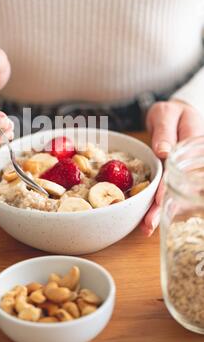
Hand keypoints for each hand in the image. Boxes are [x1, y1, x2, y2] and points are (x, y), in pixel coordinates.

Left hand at [141, 100, 203, 235]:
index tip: (159, 200)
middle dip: (164, 207)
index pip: (181, 170)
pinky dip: (158, 204)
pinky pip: (168, 191)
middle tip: (149, 224)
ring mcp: (184, 173)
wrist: (177, 116)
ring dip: (161, 211)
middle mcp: (192, 164)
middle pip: (178, 189)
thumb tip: (163, 152)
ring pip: (173, 194)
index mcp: (194, 146)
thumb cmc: (172, 114)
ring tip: (147, 227)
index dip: (169, 187)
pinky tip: (148, 218)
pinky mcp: (175, 177)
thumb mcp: (167, 115)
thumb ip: (165, 131)